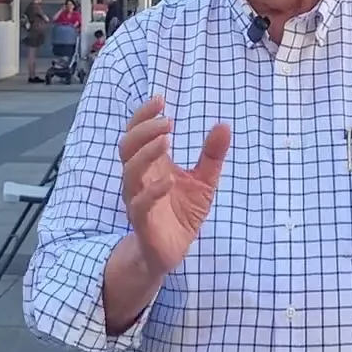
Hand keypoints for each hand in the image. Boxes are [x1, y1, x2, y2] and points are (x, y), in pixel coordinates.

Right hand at [119, 95, 230, 277]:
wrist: (171, 252)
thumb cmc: (182, 213)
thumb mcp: (204, 181)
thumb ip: (212, 155)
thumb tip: (224, 125)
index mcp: (151, 165)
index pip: (138, 133)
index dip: (144, 115)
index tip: (160, 99)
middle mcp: (139, 179)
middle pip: (127, 147)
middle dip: (143, 130)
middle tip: (166, 119)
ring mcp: (138, 200)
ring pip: (130, 172)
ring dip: (146, 153)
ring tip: (165, 139)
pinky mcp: (143, 223)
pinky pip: (140, 204)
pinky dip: (152, 190)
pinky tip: (168, 180)